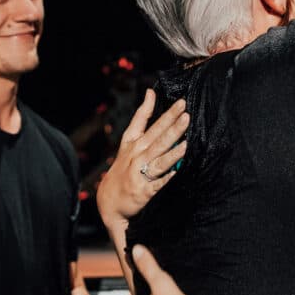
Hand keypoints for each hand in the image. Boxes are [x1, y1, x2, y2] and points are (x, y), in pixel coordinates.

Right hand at [97, 90, 188, 227]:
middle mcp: (136, 156)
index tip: (178, 102)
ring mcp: (139, 173)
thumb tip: (151, 92)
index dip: (160, 111)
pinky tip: (176, 172)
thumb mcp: (128, 140)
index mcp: (132, 142)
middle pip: (157, 138)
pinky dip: (166, 178)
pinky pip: (158, 184)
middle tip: (186, 115)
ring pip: (159, 160)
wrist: (109, 201)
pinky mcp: (143, 191)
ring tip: (185, 144)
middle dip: (172, 127)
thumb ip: (141, 117)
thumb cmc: (124, 166)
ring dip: (172, 153)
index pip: (143, 121)